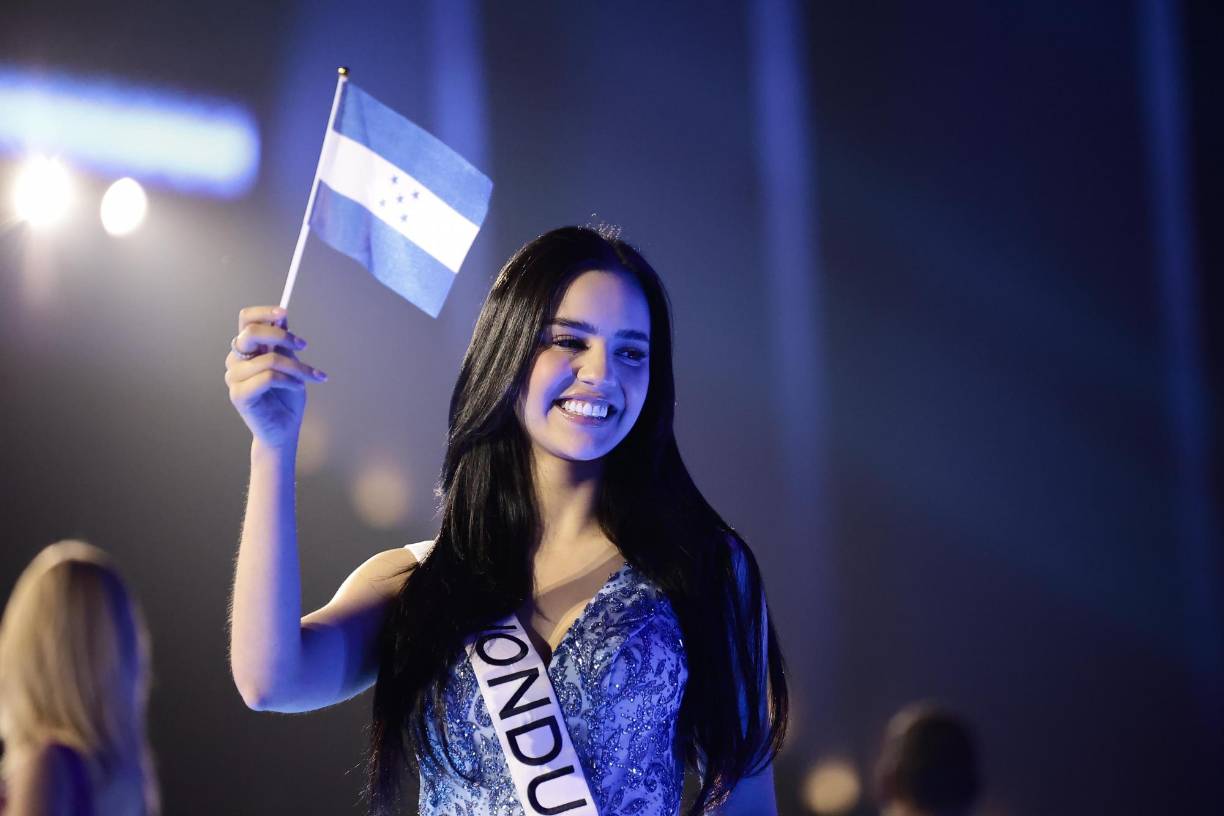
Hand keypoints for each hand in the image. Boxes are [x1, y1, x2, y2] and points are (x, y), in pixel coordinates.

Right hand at [225, 306, 326, 448]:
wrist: (285, 428)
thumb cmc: (287, 396)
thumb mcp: (290, 363)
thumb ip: (283, 342)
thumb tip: (281, 316)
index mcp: (247, 349)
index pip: (246, 320)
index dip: (264, 312)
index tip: (285, 313)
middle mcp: (236, 361)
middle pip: (252, 332)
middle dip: (282, 336)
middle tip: (303, 345)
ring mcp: (234, 378)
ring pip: (269, 358)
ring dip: (296, 367)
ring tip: (310, 377)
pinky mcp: (239, 395)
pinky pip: (268, 377)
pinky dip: (289, 380)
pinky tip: (299, 387)